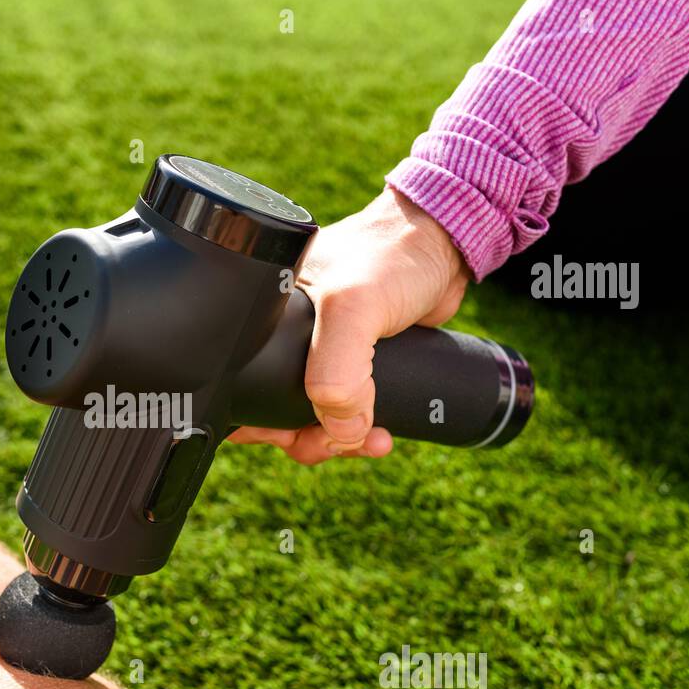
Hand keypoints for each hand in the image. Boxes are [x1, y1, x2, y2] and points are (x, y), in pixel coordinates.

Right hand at [229, 187, 467, 463]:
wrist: (445, 244)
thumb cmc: (391, 255)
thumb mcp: (350, 308)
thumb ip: (335, 373)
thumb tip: (337, 430)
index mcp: (265, 317)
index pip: (242, 382)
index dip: (259, 420)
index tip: (290, 435)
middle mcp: (287, 335)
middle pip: (274, 409)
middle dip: (303, 438)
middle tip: (333, 444)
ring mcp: (322, 352)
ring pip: (312, 417)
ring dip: (337, 440)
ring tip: (369, 442)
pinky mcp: (356, 364)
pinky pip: (344, 412)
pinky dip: (359, 431)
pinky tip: (380, 434)